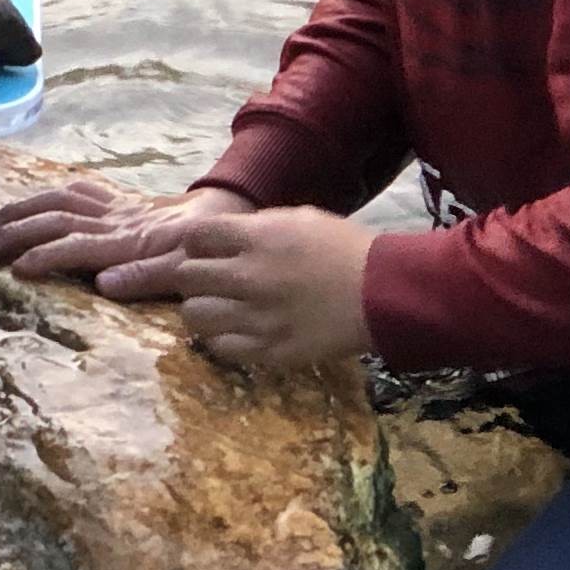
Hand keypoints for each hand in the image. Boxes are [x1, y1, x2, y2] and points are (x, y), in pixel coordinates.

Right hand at [0, 174, 253, 283]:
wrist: (231, 212)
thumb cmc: (210, 250)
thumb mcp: (188, 269)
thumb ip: (149, 276)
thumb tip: (103, 285)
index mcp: (129, 240)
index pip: (75, 245)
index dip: (44, 255)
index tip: (15, 269)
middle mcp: (115, 220)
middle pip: (56, 219)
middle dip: (16, 231)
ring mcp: (115, 207)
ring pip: (59, 201)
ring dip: (22, 210)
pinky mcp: (120, 201)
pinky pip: (79, 191)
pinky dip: (50, 193)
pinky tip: (31, 202)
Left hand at [93, 203, 373, 372]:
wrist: (383, 294)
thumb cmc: (345, 249)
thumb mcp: (299, 219)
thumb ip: (256, 227)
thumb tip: (224, 236)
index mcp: (256, 238)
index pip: (195, 235)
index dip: (197, 242)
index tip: (206, 248)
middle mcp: (249, 277)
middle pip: (186, 276)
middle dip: (193, 276)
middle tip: (211, 281)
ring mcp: (257, 318)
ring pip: (194, 316)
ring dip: (202, 309)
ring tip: (220, 308)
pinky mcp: (270, 351)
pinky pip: (221, 348)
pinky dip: (222, 339)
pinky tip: (237, 331)